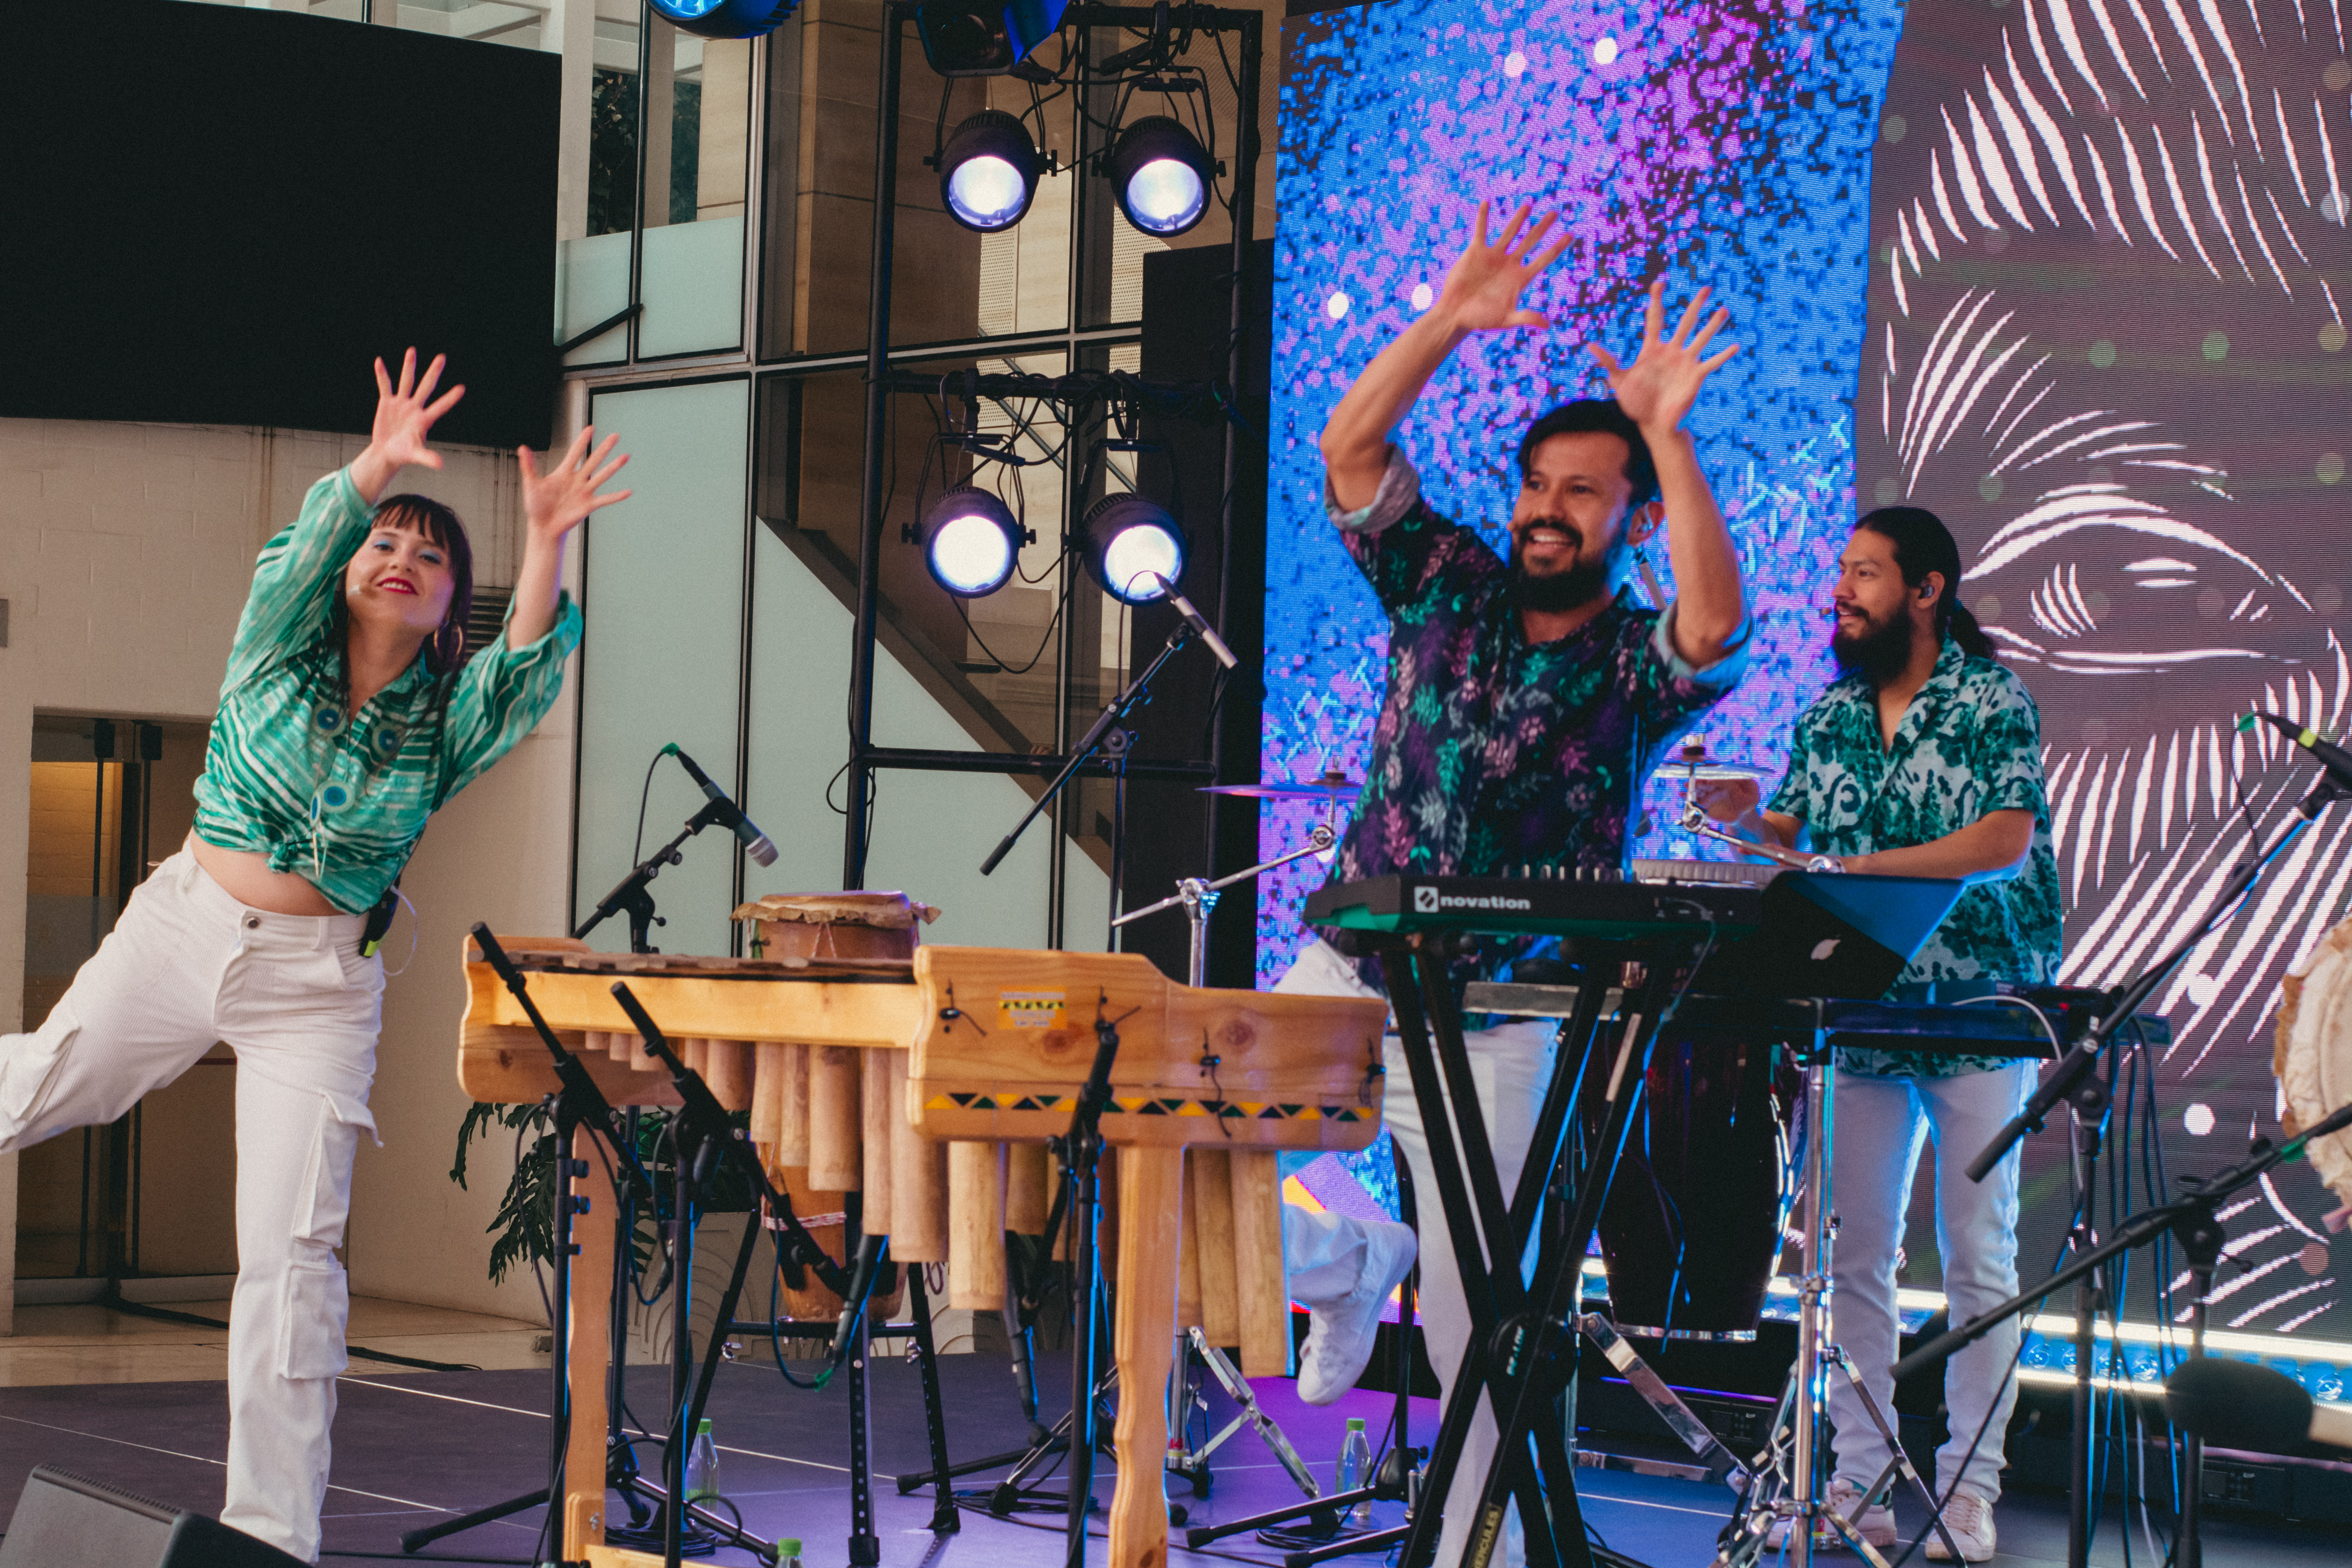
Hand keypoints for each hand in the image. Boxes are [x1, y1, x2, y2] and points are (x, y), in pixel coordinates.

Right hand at [367, 349, 463, 474]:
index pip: (440, 407)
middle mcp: (415, 408)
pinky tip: (379, 362)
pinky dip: (381, 375)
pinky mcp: (387, 403)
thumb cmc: (403, 455)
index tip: (462, 388)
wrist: (387, 453)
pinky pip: (385, 385)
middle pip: (426, 386)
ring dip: (409, 366)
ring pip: (407, 381)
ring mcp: (401, 404)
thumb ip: (427, 457)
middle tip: (442, 357)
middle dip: (433, 372)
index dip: (450, 399)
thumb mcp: (415, 455)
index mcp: (424, 420)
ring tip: (412, 350)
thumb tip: (440, 465)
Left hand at [519, 426, 631, 540]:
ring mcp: (585, 492)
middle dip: (605, 447)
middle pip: (594, 460)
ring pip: (602, 476)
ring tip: (626, 456)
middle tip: (615, 436)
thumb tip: (522, 448)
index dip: (582, 441)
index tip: (590, 428)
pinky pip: (605, 499)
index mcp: (564, 472)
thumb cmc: (536, 506)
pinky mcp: (589, 505)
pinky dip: (616, 496)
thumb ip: (528, 466)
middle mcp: (577, 480)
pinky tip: (628, 492)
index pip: (575, 452)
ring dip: (614, 466)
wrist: (543, 527)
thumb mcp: (531, 484)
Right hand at [1430, 201, 1572, 334]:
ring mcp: (1494, 257)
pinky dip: (1483, 217)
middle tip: (1555, 212)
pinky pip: (1481, 231)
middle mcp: (1510, 264)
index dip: (1557, 247)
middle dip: (1543, 227)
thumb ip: (1526, 318)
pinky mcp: (1476, 253)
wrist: (1456, 315)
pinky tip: (1487, 202)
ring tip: (1528, 205)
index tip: (1570, 235)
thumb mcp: (1506, 320)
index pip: (1544, 259)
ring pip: (1509, 233)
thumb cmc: (1481, 320)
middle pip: (1530, 241)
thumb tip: (1547, 325)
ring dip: (1518, 219)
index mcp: (1520, 278)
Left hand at [1587, 278, 1735, 434]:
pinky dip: (1723, 355)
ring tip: (1724, 310)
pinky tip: (1735, 345)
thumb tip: (1589, 345)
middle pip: (1685, 323)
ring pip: (1701, 338)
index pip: (1655, 319)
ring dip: (1713, 325)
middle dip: (1695, 305)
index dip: (1657, 301)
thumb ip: (1608, 362)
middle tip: (1706, 288)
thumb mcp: (1619, 381)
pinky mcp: (1696, 376)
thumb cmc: (1635, 403)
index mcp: (1652, 349)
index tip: (1659, 283)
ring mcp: (1685, 362)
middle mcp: (1672, 351)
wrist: (1652, 423)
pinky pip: (1711, 363)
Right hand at [1691, 777, 1759, 823]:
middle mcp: (1715, 786)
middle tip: (1693, 780)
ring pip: (1698, 790)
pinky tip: (1682, 795)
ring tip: (1686, 786)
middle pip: (1704, 781)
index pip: (1715, 774)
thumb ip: (1748, 782)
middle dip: (1698, 780)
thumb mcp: (1753, 791)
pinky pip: (1694, 801)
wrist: (1743, 816)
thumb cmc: (1748, 801)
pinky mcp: (1704, 805)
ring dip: (1691, 787)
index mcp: (1724, 780)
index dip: (1710, 773)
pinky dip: (1686, 798)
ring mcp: (1709, 795)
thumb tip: (1741, 774)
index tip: (1706, 774)